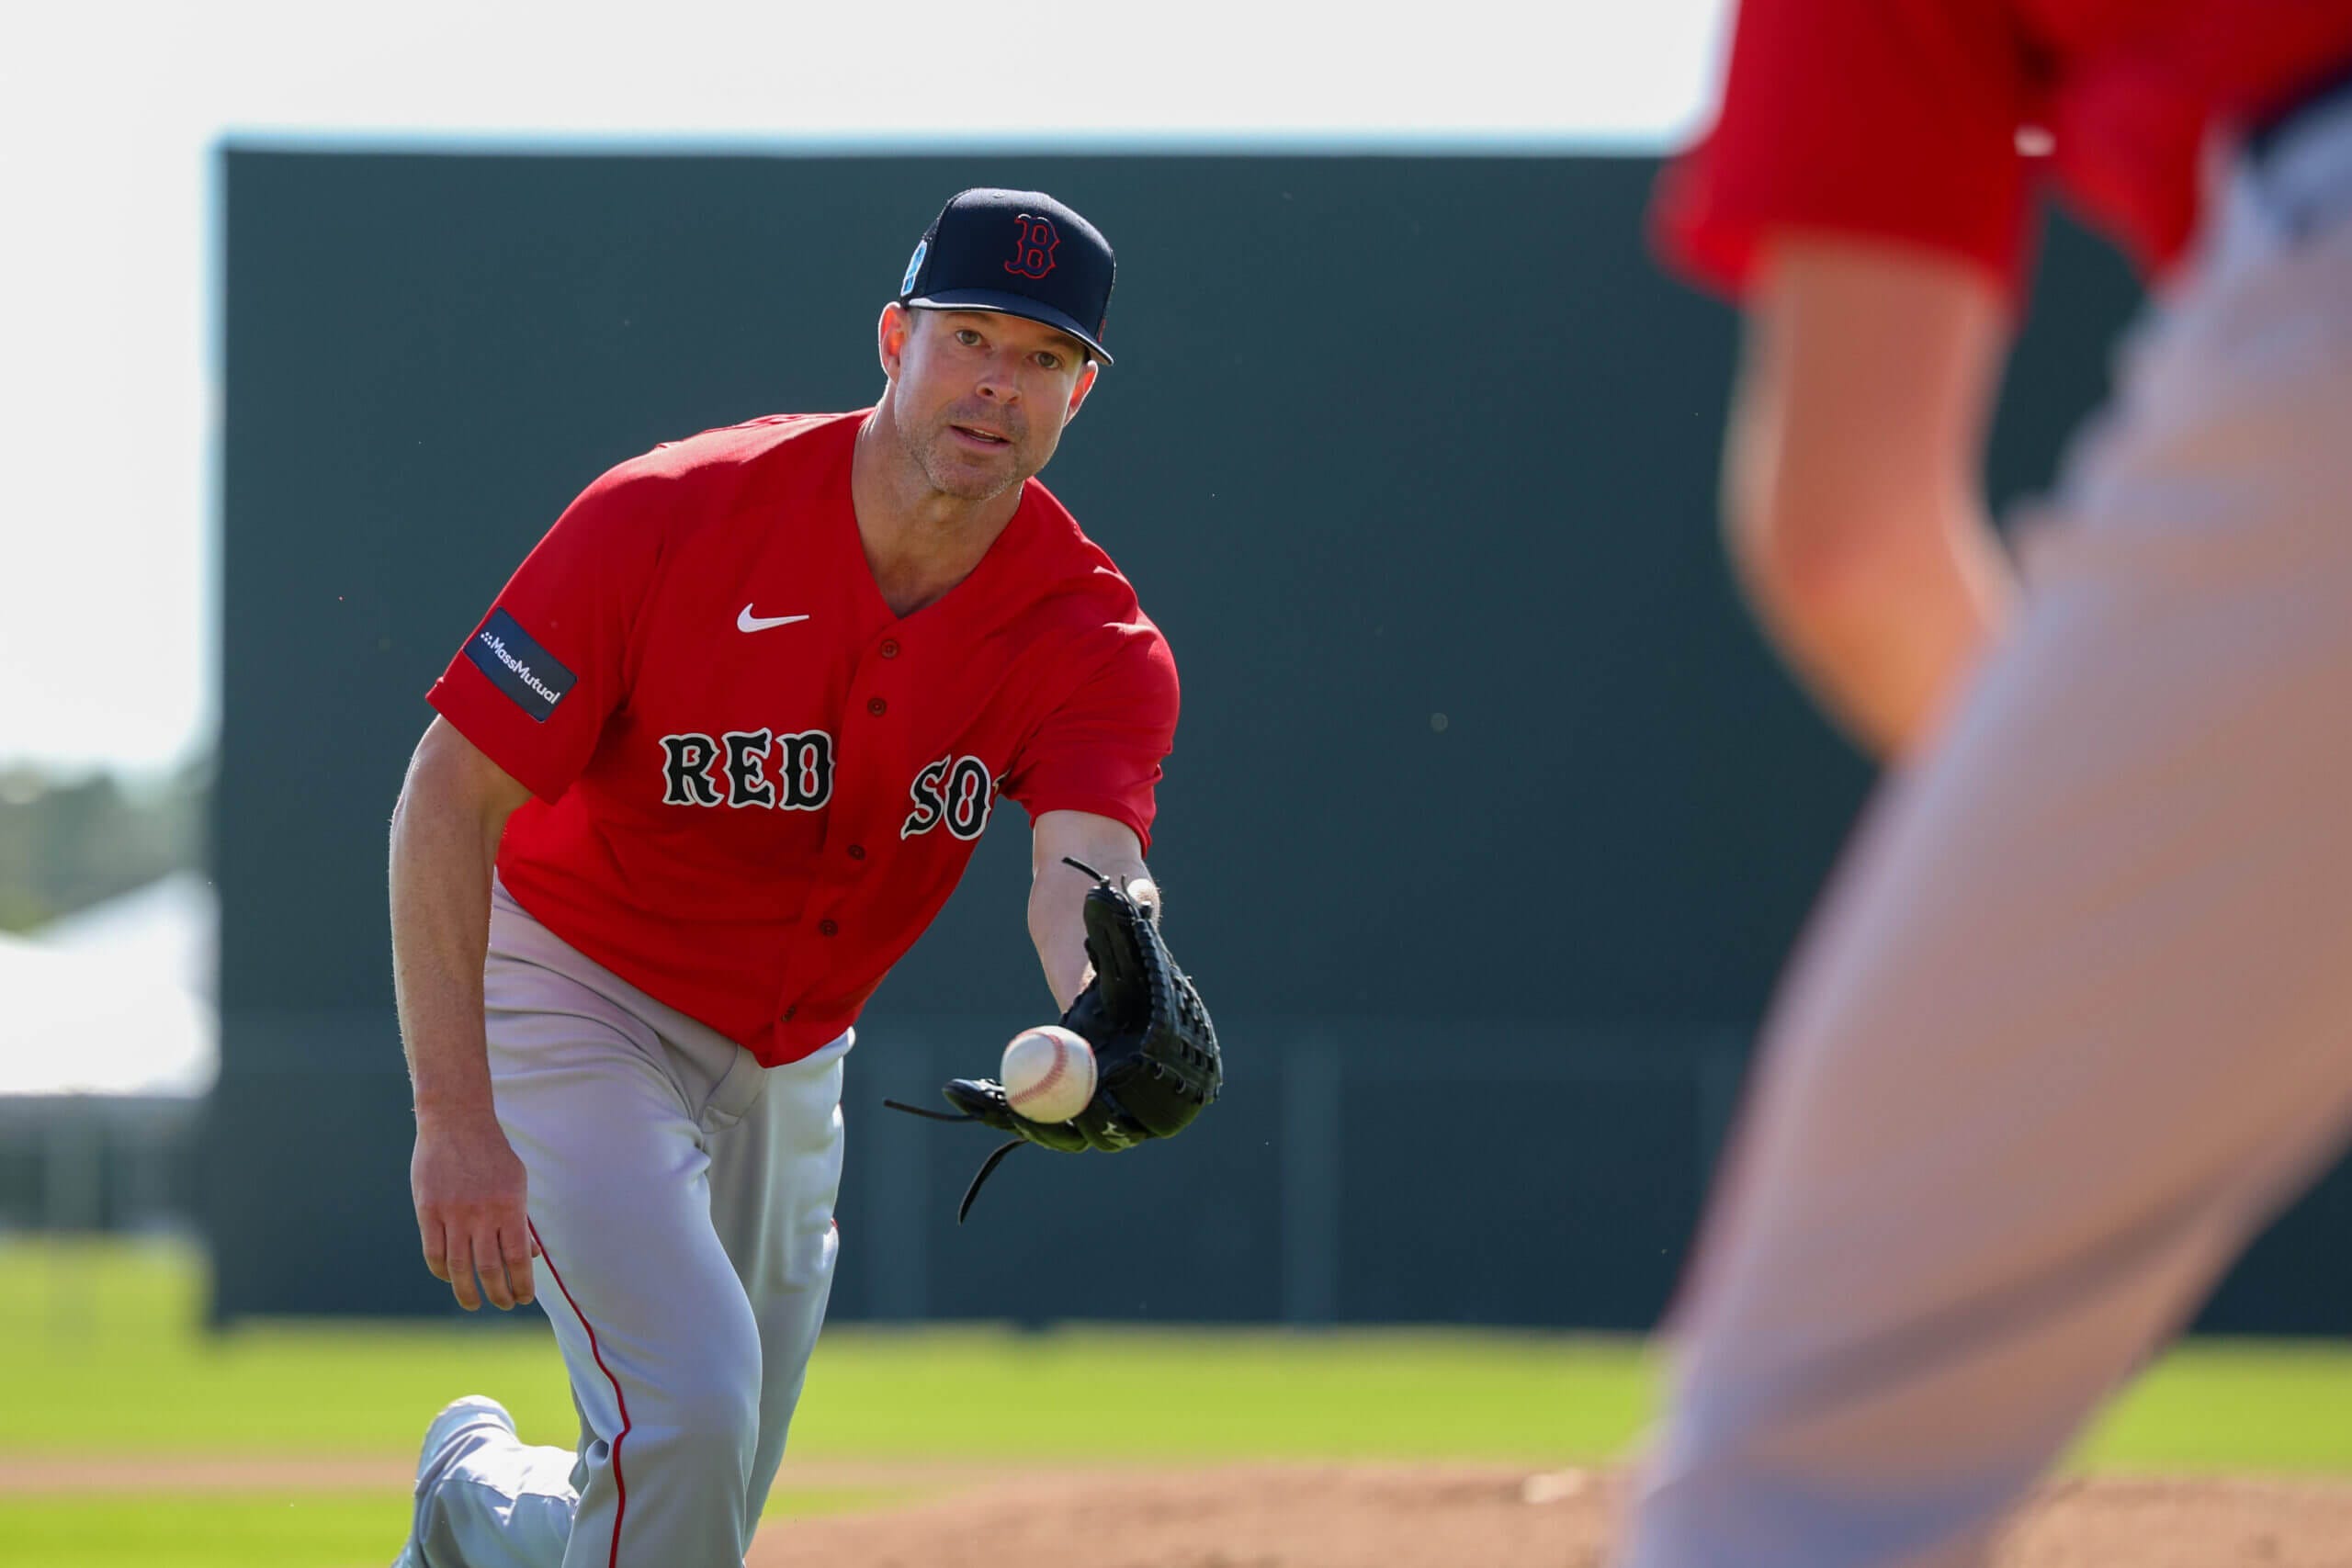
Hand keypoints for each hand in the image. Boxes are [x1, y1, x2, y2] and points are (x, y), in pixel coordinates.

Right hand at [410, 1104, 538, 1310]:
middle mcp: (482, 1213)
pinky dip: (441, 1271)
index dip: (521, 1284)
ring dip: (467, 1292)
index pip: (517, 1258)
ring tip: (474, 1303)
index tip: (524, 1298)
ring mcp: (452, 1213)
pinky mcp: (427, 1211)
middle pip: (490, 1268)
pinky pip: (433, 1252)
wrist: (456, 1122)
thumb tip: (530, 1257)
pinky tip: (449, 1277)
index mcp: (510, 1206)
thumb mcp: (517, 1182)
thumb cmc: (492, 1155)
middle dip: (499, 1293)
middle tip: (504, 1304)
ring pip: (459, 1267)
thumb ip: (520, 1220)